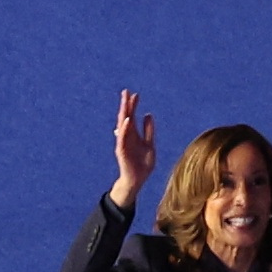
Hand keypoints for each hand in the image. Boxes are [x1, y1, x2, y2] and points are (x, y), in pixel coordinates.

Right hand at [110, 88, 156, 202]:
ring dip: (124, 113)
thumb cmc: (142, 164)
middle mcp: (127, 137)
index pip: (132, 116)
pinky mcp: (122, 151)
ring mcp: (123, 143)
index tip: (135, 94)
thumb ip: (149, 131)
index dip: (133, 105)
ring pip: (122, 125)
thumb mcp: (150, 145)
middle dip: (126, 105)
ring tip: (125, 102)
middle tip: (126, 91)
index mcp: (134, 135)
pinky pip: (122, 138)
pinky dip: (124, 129)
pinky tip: (127, 120)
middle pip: (125, 117)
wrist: (137, 180)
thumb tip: (148, 115)